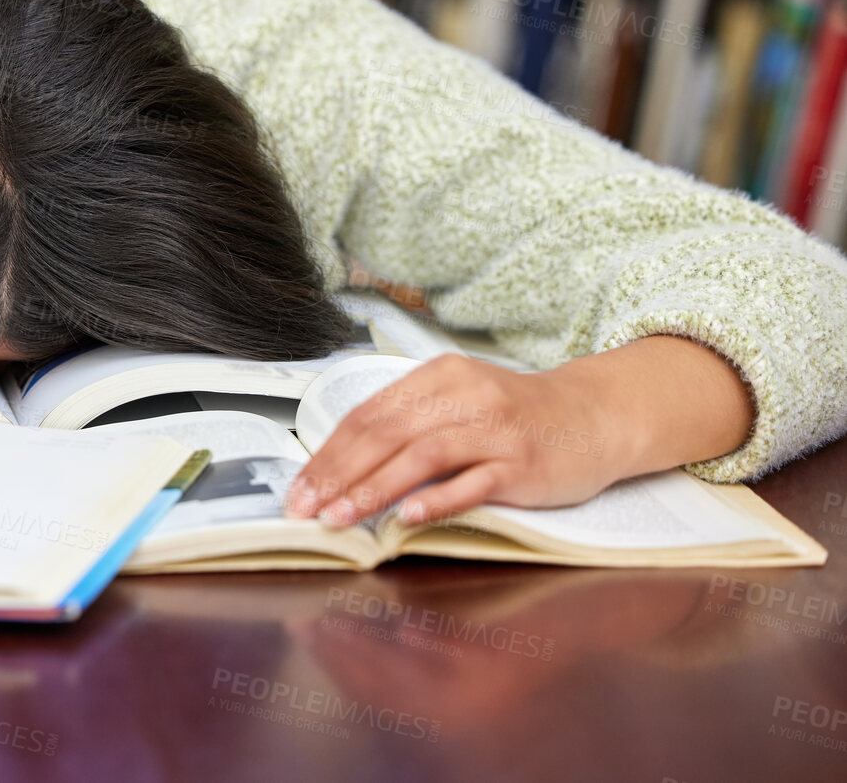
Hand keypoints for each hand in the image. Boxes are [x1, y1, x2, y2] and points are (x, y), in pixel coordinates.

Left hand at [284, 336, 755, 527]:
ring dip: (374, 489)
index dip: (328, 453)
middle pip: (386, 434)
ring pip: (422, 456)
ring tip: (341, 517)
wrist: (596, 415)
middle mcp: (464, 397)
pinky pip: (473, 482)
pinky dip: (437, 499)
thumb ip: (408, 424)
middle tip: (307, 509)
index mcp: (438, 377)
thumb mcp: (458, 401)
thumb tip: (342, 465)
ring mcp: (496, 430)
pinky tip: (406, 517)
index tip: (300, 488)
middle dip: (338, 475)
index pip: (368, 415)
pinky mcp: (523, 463)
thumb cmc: (516, 414)